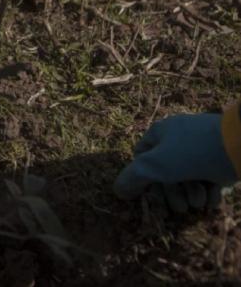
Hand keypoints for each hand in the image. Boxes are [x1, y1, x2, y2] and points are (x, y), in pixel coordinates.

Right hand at [114, 113, 237, 212]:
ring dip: (192, 195)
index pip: (140, 158)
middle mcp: (178, 140)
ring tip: (200, 200)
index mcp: (159, 134)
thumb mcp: (155, 165)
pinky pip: (209, 180)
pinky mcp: (221, 161)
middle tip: (181, 206)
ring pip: (188, 179)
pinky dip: (210, 193)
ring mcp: (201, 150)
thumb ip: (132, 178)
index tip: (152, 194)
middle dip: (173, 193)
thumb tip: (118, 191)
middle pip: (165, 173)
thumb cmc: (192, 152)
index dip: (143, 179)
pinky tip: (213, 198)